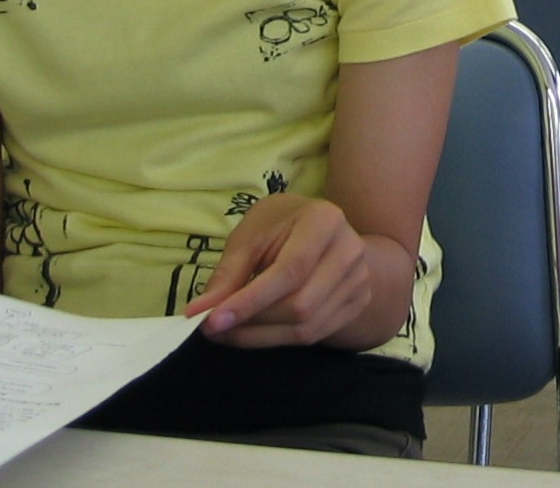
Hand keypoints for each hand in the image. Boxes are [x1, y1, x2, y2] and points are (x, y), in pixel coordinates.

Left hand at [184, 193, 369, 348]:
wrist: (324, 229)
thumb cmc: (280, 225)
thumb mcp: (250, 237)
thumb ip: (228, 274)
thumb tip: (200, 312)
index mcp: (324, 221)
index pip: (289, 271)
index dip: (250, 301)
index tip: (212, 321)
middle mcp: (349, 252)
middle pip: (300, 305)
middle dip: (252, 323)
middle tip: (212, 329)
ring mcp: (359, 281)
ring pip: (307, 327)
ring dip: (261, 337)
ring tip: (228, 333)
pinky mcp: (358, 304)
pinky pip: (316, 334)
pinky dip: (279, 339)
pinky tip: (255, 333)